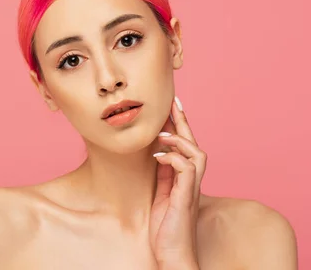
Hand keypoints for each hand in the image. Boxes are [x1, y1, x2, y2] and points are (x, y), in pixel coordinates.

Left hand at [149, 97, 206, 268]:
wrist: (172, 253)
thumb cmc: (166, 226)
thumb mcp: (161, 193)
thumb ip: (163, 174)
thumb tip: (158, 152)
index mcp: (184, 177)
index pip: (185, 144)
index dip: (179, 124)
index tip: (170, 105)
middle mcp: (191, 180)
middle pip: (194, 143)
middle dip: (183, 121)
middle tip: (172, 101)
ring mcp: (190, 189)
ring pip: (196, 153)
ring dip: (180, 140)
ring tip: (161, 134)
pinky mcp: (186, 198)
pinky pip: (186, 170)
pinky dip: (174, 159)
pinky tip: (158, 156)